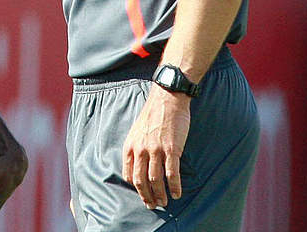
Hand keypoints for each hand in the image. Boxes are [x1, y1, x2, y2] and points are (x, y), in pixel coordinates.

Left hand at [122, 86, 190, 208]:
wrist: (167, 100)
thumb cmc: (153, 115)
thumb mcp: (136, 132)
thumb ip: (136, 148)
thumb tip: (138, 164)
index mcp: (130, 146)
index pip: (128, 174)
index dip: (135, 188)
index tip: (142, 194)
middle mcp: (140, 150)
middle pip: (140, 180)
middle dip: (146, 196)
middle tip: (152, 205)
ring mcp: (156, 150)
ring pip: (155, 180)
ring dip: (160, 194)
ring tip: (164, 202)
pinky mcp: (172, 149)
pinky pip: (172, 173)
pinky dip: (174, 186)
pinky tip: (177, 193)